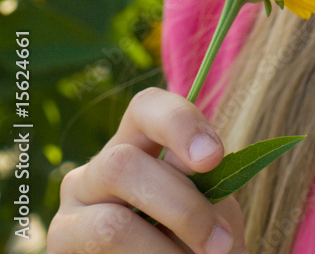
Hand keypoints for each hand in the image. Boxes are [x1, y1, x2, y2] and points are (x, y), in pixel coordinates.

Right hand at [47, 86, 246, 253]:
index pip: (146, 107)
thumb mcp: (209, 207)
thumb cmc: (195, 238)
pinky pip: (104, 252)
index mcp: (137, 143)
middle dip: (181, 207)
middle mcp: (97, 169)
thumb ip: (205, 185)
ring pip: (112, 224)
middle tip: (220, 242)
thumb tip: (195, 164)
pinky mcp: (61, 244)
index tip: (214, 157)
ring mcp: (72, 209)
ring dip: (162, 251)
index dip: (179, 123)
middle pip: (123, 163)